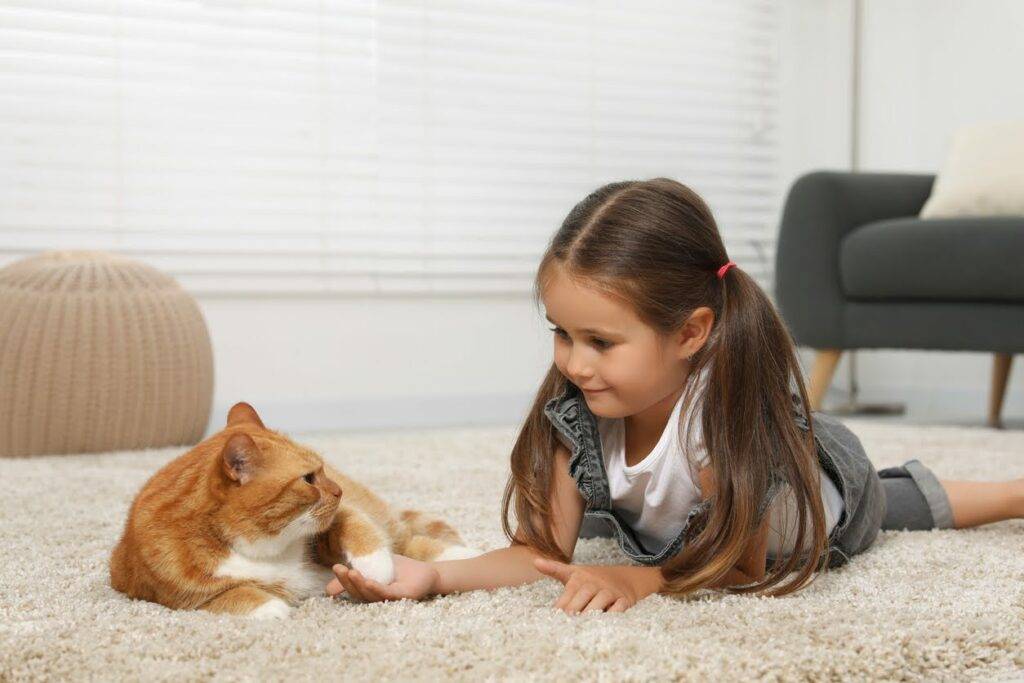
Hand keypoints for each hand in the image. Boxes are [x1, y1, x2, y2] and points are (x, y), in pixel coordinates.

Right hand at [327, 554, 438, 602]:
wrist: (426, 572)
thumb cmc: (401, 570)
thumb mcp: (376, 566)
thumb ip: (358, 571)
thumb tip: (331, 583)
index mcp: (370, 593)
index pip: (353, 589)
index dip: (343, 580)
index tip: (336, 567)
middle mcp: (378, 600)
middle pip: (359, 594)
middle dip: (348, 582)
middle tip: (341, 569)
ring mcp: (390, 600)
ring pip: (371, 596)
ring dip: (360, 585)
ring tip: (352, 573)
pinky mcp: (403, 597)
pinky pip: (387, 594)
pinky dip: (377, 589)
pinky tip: (369, 582)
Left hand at [534, 558, 662, 614]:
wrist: (622, 578)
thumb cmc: (591, 580)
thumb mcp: (573, 573)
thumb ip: (554, 569)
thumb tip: (535, 562)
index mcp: (579, 577)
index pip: (568, 593)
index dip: (561, 606)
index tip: (554, 617)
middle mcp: (594, 583)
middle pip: (581, 598)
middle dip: (573, 612)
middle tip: (565, 625)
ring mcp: (609, 591)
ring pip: (599, 604)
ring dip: (590, 615)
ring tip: (581, 628)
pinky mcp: (623, 600)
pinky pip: (618, 609)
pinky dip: (612, 616)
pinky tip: (603, 625)